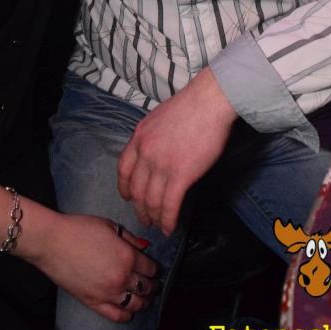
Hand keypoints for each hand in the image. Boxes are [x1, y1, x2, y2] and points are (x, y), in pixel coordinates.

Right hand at [36, 216, 157, 322]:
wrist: (53, 242)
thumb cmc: (79, 229)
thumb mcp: (109, 226)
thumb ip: (129, 238)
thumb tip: (144, 248)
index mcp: (127, 256)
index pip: (151, 268)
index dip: (155, 269)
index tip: (155, 269)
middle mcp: (122, 278)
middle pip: (146, 288)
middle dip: (153, 285)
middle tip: (153, 284)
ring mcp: (108, 293)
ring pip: (136, 304)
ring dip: (144, 301)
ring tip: (144, 297)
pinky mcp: (94, 303)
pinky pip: (117, 315)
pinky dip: (127, 315)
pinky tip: (129, 310)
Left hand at [118, 69, 236, 235]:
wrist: (207, 102)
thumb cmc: (189, 107)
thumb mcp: (158, 118)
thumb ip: (151, 138)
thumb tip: (156, 152)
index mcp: (139, 137)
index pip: (123, 169)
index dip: (124, 187)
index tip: (127, 197)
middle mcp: (145, 153)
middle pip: (135, 189)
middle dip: (139, 209)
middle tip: (145, 219)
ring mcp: (161, 165)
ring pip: (151, 201)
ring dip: (154, 217)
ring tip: (158, 226)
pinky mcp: (180, 175)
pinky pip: (169, 205)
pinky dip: (168, 220)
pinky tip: (170, 227)